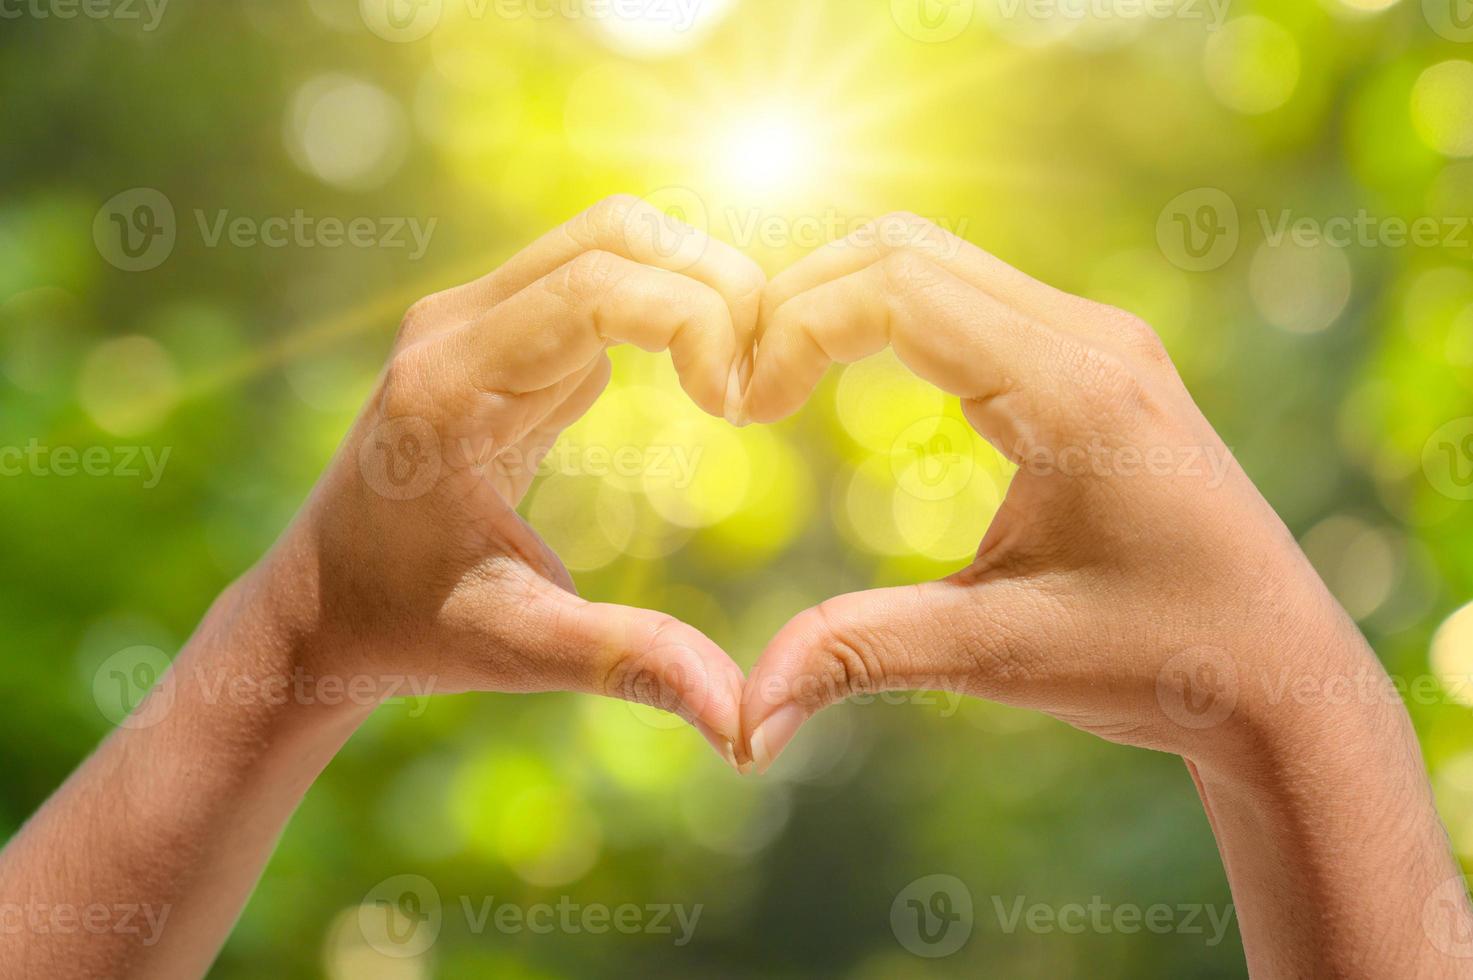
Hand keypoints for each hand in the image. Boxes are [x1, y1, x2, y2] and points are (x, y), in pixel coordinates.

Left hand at [256, 196, 764, 763]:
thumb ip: (633, 664)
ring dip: (698, 290)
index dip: (696, 319)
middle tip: (766, 378)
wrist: (318, 607)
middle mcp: (455, 328)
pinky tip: (706, 380)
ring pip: (613, 243)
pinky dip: (669, 308)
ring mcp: (473, 322)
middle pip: (615, 232)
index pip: (597, 284)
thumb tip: (749, 724)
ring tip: (744, 382)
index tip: (741, 406)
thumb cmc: (407, 628)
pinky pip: (600, 281)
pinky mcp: (499, 336)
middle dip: (715, 284)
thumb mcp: (518, 648)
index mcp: (450, 386)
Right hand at [735, 211, 1387, 775]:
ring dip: (834, 300)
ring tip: (773, 382)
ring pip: (928, 259)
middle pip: (901, 248)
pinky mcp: (1087, 360)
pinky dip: (879, 315)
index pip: (896, 290)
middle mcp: (1089, 338)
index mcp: (1074, 391)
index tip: (741, 408)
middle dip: (797, 299)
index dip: (792, 330)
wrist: (1280, 673)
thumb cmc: (1164, 662)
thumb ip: (863, 656)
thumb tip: (742, 719)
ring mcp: (1094, 339)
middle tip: (739, 387)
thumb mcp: (1003, 656)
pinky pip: (961, 295)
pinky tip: (839, 376)